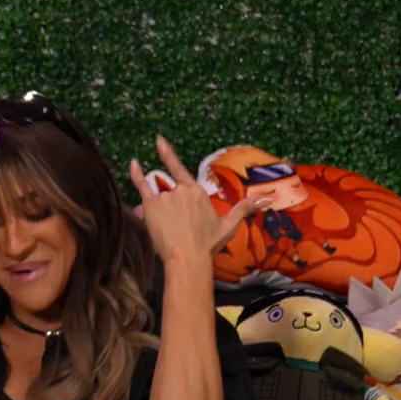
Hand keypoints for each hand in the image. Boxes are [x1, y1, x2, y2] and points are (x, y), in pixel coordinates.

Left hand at [130, 137, 263, 261]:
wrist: (189, 257)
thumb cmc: (208, 245)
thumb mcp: (229, 226)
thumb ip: (244, 209)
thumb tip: (267, 199)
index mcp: (198, 192)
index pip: (181, 171)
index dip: (168, 155)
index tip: (158, 142)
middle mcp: (183, 190)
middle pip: (169, 194)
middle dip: (170, 211)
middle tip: (175, 229)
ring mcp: (167, 196)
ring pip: (158, 198)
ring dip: (159, 211)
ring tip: (168, 230)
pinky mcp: (153, 205)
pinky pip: (142, 186)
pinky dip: (136, 174)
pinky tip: (133, 163)